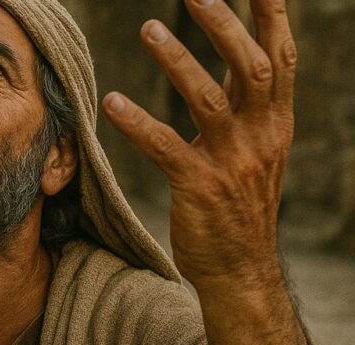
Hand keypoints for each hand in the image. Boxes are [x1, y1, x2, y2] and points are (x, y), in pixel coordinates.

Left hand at [102, 0, 295, 290]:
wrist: (240, 270)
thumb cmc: (240, 209)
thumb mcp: (257, 154)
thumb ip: (248, 112)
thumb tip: (235, 68)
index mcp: (275, 126)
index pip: (280, 61)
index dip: (272, 19)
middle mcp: (261, 138)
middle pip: (252, 68)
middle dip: (225, 27)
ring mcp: (232, 163)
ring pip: (209, 99)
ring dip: (178, 61)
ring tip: (149, 30)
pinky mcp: (199, 187)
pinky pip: (165, 146)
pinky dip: (138, 121)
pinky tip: (112, 102)